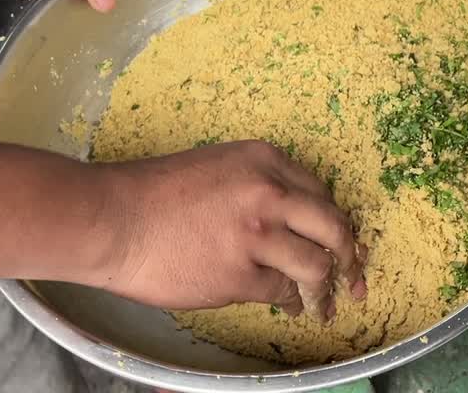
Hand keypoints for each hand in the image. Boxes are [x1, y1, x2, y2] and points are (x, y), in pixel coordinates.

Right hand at [97, 141, 366, 319]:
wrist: (113, 220)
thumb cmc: (155, 194)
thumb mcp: (218, 166)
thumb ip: (259, 185)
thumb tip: (292, 219)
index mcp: (264, 160)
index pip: (320, 193)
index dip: (334, 222)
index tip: (343, 240)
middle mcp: (270, 193)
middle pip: (334, 227)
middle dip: (350, 256)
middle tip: (354, 275)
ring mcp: (258, 235)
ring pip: (315, 266)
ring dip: (324, 290)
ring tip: (325, 305)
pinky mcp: (240, 275)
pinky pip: (281, 292)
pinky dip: (289, 302)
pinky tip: (289, 307)